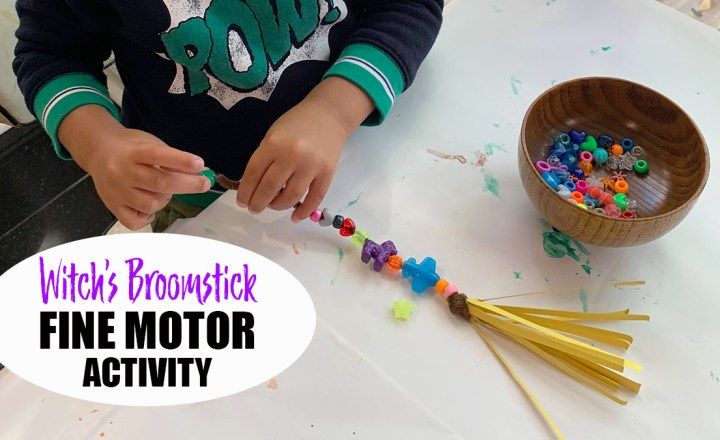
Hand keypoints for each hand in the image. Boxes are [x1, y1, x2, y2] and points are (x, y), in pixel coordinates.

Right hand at [59, 105, 209, 229]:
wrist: (99, 152)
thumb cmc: (132, 148)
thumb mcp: (151, 144)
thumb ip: (171, 159)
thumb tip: (198, 174)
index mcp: (133, 152)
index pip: (158, 155)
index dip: (180, 161)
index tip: (200, 165)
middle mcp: (122, 172)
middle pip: (159, 183)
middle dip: (187, 185)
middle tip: (203, 183)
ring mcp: (116, 192)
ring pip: (151, 205)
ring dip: (164, 200)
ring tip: (162, 191)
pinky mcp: (112, 207)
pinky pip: (135, 222)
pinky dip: (147, 217)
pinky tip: (148, 206)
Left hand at [236, 77, 373, 221]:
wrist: (328, 115)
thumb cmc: (296, 124)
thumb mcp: (273, 135)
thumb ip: (264, 159)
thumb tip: (255, 188)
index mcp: (273, 144)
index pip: (253, 174)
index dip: (245, 191)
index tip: (242, 202)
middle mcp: (291, 155)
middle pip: (270, 188)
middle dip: (258, 203)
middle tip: (254, 208)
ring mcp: (311, 165)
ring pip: (291, 196)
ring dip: (278, 207)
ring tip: (273, 206)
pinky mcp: (327, 173)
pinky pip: (315, 198)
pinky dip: (303, 212)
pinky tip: (294, 217)